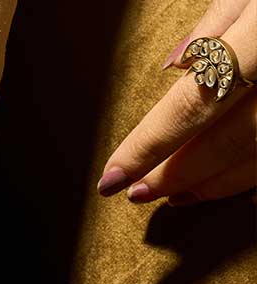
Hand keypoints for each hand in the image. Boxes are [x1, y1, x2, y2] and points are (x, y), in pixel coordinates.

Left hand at [96, 0, 256, 205]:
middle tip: (137, 194)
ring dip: (211, 184)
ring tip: (175, 195)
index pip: (191, 105)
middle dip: (175, 175)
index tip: (110, 181)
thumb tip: (174, 65)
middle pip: (224, 142)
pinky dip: (250, 178)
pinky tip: (223, 184)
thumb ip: (223, 17)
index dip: (147, 149)